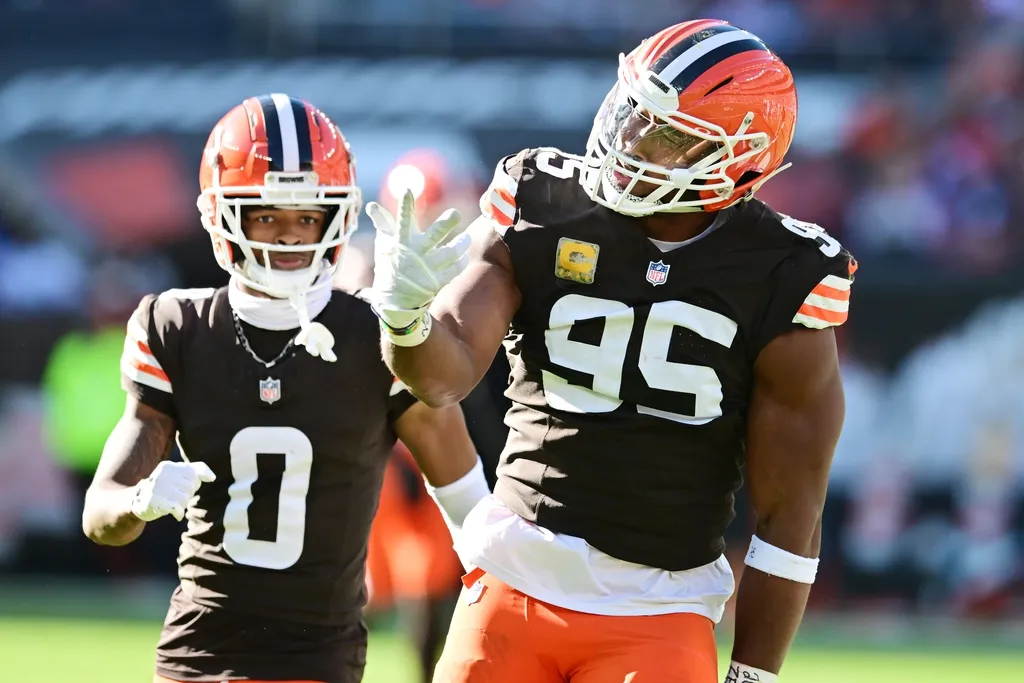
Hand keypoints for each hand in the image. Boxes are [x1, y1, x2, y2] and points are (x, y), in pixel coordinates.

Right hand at [131, 461, 215, 521]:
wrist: (139, 501)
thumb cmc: (165, 487)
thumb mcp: (178, 474)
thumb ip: (197, 470)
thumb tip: (212, 477)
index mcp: (168, 466)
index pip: (194, 474)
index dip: (193, 484)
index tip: (183, 487)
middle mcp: (161, 475)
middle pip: (190, 487)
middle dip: (187, 494)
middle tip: (175, 496)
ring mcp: (156, 488)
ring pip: (185, 499)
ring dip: (182, 504)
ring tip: (172, 503)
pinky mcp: (154, 503)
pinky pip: (177, 508)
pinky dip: (179, 513)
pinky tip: (175, 513)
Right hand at [367, 189, 470, 328]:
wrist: (394, 300)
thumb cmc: (389, 265)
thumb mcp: (384, 244)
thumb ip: (382, 223)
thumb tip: (371, 205)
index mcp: (402, 242)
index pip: (403, 220)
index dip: (405, 205)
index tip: (407, 190)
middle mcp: (415, 253)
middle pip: (435, 234)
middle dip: (446, 223)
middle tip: (455, 213)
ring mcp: (427, 268)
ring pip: (451, 252)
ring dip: (461, 244)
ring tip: (466, 238)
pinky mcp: (437, 281)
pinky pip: (455, 269)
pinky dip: (461, 261)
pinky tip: (463, 255)